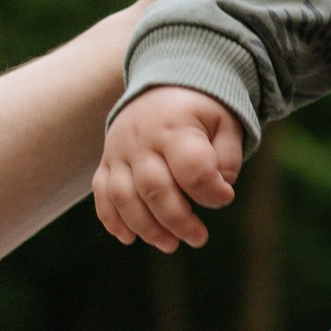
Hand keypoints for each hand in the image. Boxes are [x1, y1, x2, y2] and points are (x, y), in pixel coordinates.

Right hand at [94, 87, 247, 251]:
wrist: (160, 86)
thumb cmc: (199, 110)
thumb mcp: (225, 121)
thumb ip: (228, 155)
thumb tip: (221, 187)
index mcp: (176, 127)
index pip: (192, 168)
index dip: (211, 191)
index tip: (225, 197)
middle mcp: (142, 140)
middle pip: (155, 189)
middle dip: (178, 221)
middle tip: (198, 237)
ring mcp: (119, 152)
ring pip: (124, 197)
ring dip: (146, 228)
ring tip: (170, 244)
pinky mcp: (106, 162)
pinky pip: (101, 195)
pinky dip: (112, 220)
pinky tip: (130, 238)